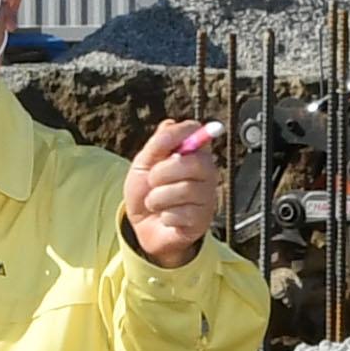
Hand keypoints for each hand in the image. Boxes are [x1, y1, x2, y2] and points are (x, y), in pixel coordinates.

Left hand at [123, 120, 221, 266]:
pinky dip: (165, 216)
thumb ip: (157, 144)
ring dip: (158, 198)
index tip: (161, 145)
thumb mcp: (143, 164)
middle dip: (162, 172)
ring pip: (185, 190)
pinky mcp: (202, 221)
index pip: (198, 134)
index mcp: (194, 154)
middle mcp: (207, 174)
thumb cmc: (146, 192)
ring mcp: (207, 198)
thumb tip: (170, 124)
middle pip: (193, 163)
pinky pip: (181, 214)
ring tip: (155, 202)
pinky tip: (166, 217)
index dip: (181, 135)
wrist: (141, 226)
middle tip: (152, 181)